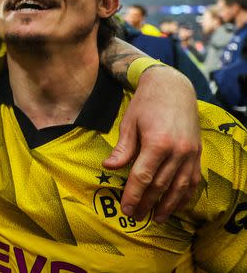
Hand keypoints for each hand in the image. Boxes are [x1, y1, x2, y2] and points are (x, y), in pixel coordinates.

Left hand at [103, 66, 200, 222]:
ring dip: (167, 205)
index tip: (125, 209)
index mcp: (157, 142)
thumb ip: (123, 148)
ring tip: (155, 218)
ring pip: (179, 187)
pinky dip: (185, 195)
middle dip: (146, 203)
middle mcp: (177, 151)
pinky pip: (193, 181)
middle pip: (160, 185)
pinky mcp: (197, 154)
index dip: (133, 195)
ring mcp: (190, 154)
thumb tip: (109, 167)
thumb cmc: (146, 103)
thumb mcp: (129, 123)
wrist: (173, 87)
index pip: (142, 177)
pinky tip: (176, 205)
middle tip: (135, 216)